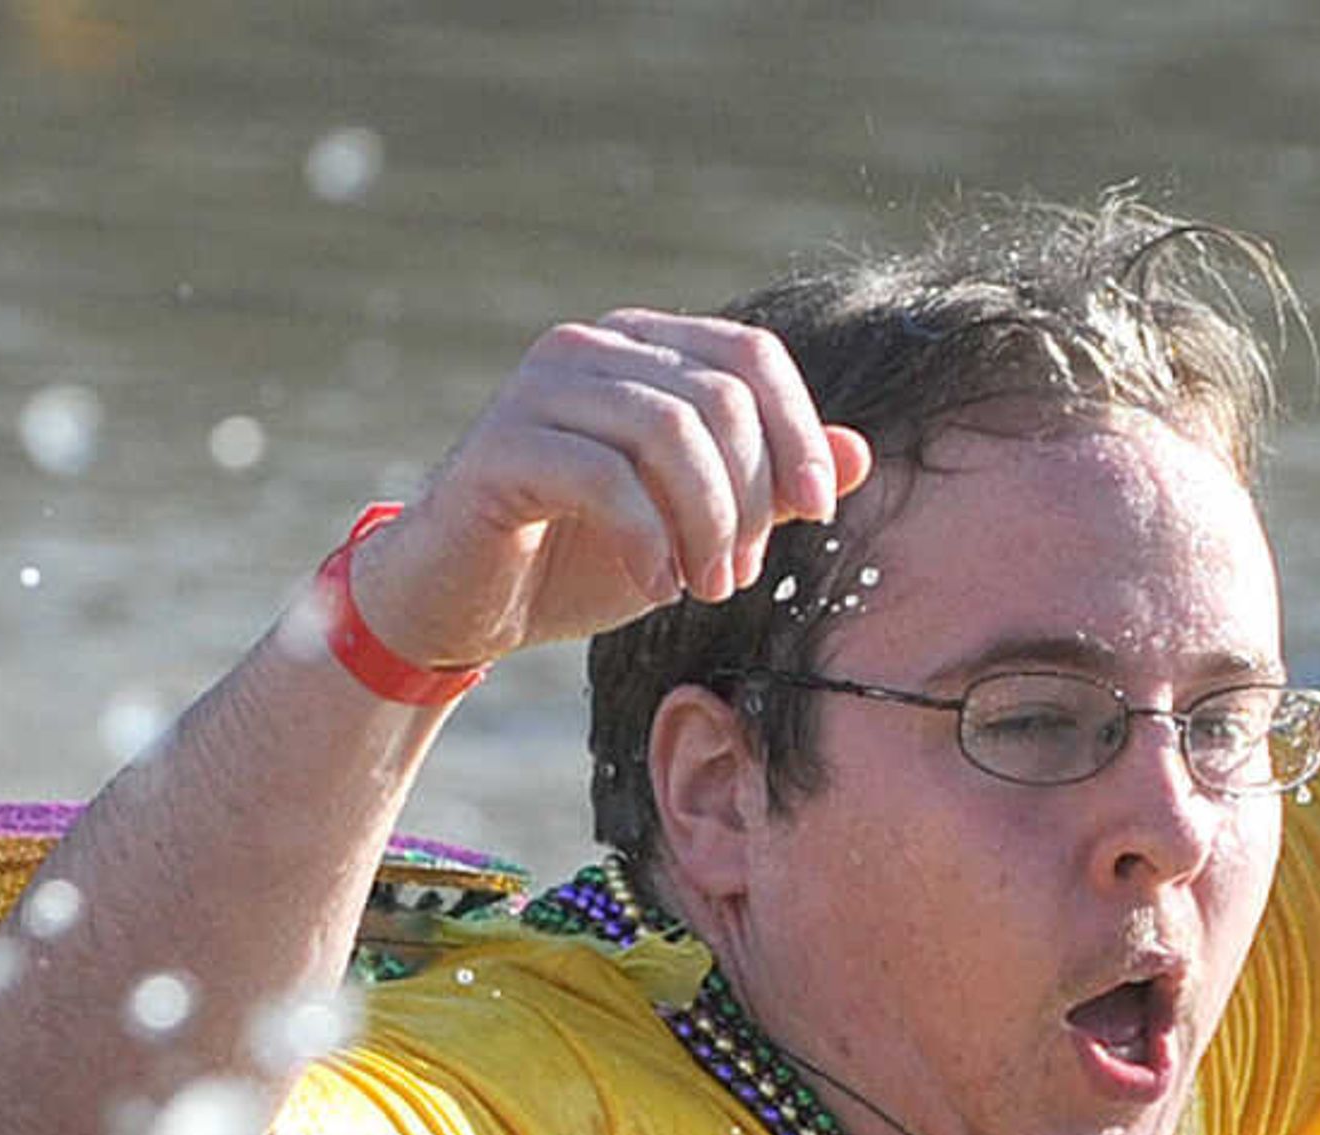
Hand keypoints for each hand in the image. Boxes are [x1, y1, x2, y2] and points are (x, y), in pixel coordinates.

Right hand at [339, 311, 872, 670]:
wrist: (459, 603)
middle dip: (749, 499)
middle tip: (736, 577)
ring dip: (706, 524)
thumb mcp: (695, 527)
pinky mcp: (502, 445)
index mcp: (642, 349)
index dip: (800, 431)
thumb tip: (860, 453)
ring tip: (703, 590)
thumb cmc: (579, 560)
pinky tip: (654, 587)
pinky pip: (605, 477)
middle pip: (719, 399)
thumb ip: (768, 488)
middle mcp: (590, 347)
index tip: (818, 511)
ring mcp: (540, 387)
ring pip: (669, 431)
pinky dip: (647, 541)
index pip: (751, 356)